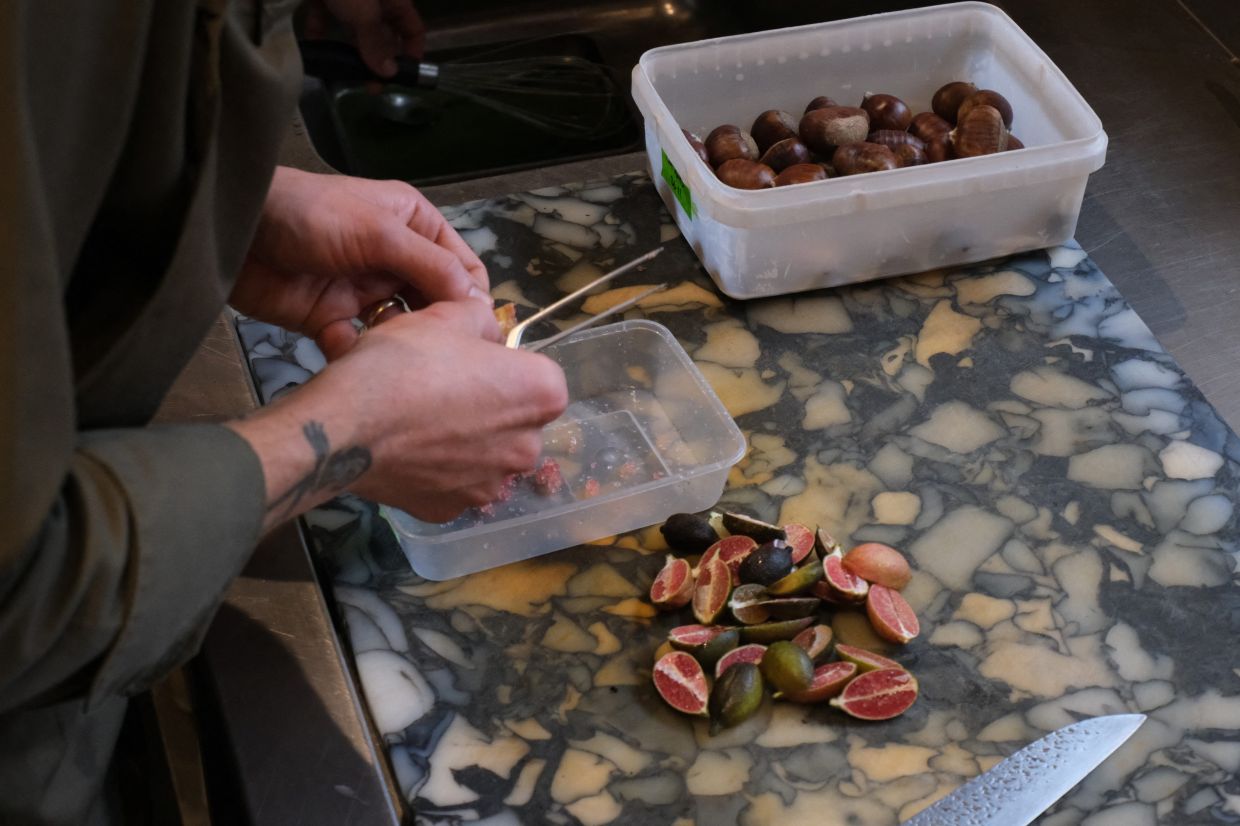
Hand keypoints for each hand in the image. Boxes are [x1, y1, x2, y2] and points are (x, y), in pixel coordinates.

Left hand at [231, 167, 492, 358]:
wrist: (236, 232)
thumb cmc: (310, 213)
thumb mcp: (379, 231)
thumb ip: (430, 265)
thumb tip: (479, 301)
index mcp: (415, 227)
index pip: (463, 267)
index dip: (474, 297)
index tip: (479, 331)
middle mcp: (396, 260)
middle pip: (436, 303)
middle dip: (440, 327)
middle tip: (446, 355)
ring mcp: (365, 292)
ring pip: (402, 329)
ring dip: (402, 344)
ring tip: (404, 357)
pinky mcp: (333, 320)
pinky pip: (361, 346)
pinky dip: (361, 355)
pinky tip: (359, 357)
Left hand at [303, 0, 425, 74]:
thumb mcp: (364, 13)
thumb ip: (376, 44)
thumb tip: (390, 74)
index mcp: (394, 0)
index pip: (413, 30)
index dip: (412, 54)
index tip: (401, 79)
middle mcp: (375, 1)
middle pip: (382, 34)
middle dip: (377, 59)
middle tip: (368, 84)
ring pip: (354, 29)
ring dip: (348, 50)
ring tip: (341, 72)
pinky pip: (324, 18)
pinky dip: (319, 34)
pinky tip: (313, 50)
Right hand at [308, 301, 567, 521]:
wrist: (346, 424)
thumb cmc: (406, 362)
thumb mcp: (447, 315)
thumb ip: (481, 319)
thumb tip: (488, 332)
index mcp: (543, 394)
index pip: (537, 376)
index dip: (502, 366)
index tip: (468, 363)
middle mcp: (528, 448)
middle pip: (515, 422)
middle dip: (488, 409)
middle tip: (441, 392)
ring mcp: (490, 485)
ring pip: (485, 458)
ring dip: (464, 445)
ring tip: (419, 425)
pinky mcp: (452, 511)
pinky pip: (451, 485)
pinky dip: (435, 473)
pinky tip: (406, 454)